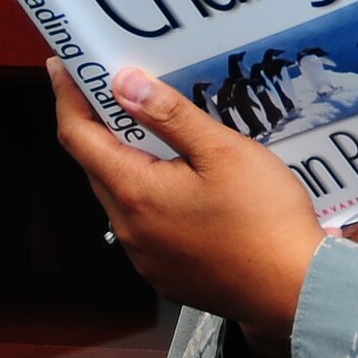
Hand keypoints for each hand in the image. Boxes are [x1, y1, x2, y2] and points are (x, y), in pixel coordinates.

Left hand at [49, 59, 325, 336]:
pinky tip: (181, 184)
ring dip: (126, 162)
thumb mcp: (222, 151)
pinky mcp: (168, 275)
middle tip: (109, 89)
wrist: (296, 290)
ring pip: (121, 197)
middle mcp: (129, 230)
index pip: (78, 137)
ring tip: (151, 133)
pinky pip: (144, 226)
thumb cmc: (264, 218)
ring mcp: (147, 258)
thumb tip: (124, 83)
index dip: (66, 97)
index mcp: (135, 193)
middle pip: (97, 166)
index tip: (61, 67)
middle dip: (97, 126)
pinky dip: (149, 196)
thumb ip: (169, 115)